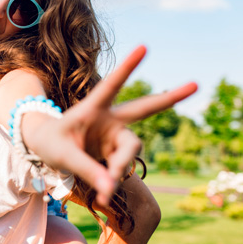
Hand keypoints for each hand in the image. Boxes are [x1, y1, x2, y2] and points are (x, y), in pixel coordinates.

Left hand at [24, 45, 196, 205]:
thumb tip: (111, 187)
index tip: (145, 47)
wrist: (47, 150)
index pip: (112, 85)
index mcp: (93, 108)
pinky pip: (122, 169)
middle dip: (169, 98)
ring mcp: (115, 136)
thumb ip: (87, 170)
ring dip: (120, 168)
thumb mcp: (63, 155)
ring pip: (131, 150)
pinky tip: (102, 196)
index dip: (128, 67)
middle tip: (196, 84)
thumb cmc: (51, 143)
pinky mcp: (116, 152)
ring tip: (104, 190)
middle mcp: (110, 119)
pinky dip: (113, 182)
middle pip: (144, 108)